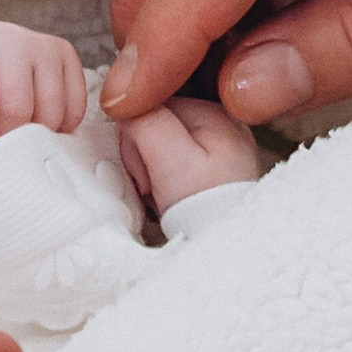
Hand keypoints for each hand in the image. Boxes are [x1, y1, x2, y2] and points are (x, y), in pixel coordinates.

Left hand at [0, 18, 86, 154]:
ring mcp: (39, 43)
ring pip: (50, 108)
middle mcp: (6, 36)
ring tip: (9, 139)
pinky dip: (58, 128)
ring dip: (31, 138)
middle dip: (3, 143)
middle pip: (16, 105)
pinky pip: (74, 103)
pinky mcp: (62, 54)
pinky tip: (36, 127)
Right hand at [118, 93, 260, 213]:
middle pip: (154, 122)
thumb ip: (145, 122)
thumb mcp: (171, 160)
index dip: (133, 138)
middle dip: (142, 157)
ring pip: (159, 143)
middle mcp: (221, 124)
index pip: (151, 102)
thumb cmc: (209, 212)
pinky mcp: (212, 169)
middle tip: (154, 187)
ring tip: (163, 195)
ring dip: (150, 171)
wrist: (227, 248)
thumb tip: (125, 105)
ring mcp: (220, 147)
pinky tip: (169, 197)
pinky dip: (162, 181)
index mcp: (215, 113)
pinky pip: (171, 162)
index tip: (143, 170)